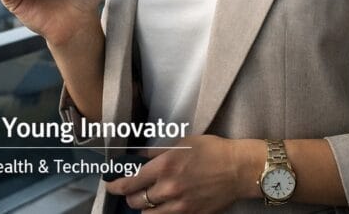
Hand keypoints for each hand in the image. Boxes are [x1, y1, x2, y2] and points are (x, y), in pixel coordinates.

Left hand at [105, 135, 254, 212]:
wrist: (239, 169)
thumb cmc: (213, 151)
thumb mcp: (183, 142)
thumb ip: (157, 151)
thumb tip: (139, 157)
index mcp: (165, 165)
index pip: (130, 181)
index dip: (115, 185)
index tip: (110, 184)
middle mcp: (169, 187)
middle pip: (135, 201)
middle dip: (130, 196)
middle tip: (131, 190)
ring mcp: (180, 205)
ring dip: (144, 207)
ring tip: (149, 199)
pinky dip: (160, 213)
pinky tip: (163, 206)